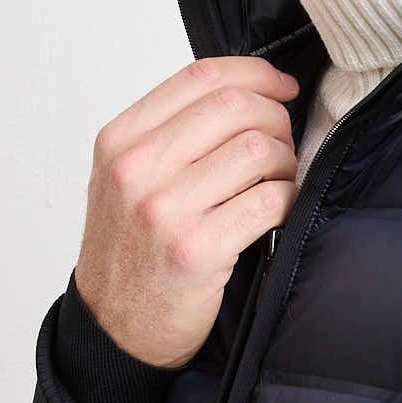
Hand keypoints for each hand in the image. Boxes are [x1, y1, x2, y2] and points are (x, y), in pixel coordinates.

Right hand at [72, 54, 300, 372]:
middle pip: (234, 107)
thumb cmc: (130, 252)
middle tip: (283, 143)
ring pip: (257, 150)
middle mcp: (137, 169)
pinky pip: (268, 201)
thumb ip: (171, 133)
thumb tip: (248, 92)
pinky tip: (279, 211)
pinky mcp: (198, 250)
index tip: (280, 87)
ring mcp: (165, 210)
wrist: (114, 329)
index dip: (255, 73)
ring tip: (279, 181)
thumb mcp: (126, 179)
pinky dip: (287, 200)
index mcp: (119, 141)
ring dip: (285, 162)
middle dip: (276, 119)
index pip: (201, 76)